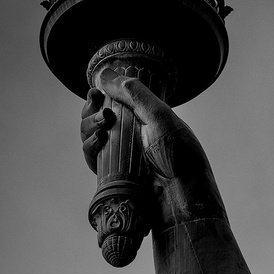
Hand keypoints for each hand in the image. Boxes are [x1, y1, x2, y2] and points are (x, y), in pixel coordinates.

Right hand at [80, 71, 223, 226]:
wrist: (185, 200)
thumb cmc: (181, 158)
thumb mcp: (161, 117)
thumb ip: (134, 94)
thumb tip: (104, 74)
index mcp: (146, 122)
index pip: (114, 103)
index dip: (101, 96)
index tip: (96, 91)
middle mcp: (132, 139)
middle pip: (97, 120)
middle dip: (91, 111)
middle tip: (100, 109)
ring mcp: (122, 159)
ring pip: (91, 139)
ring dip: (88, 127)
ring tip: (102, 126)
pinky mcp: (113, 179)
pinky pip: (93, 160)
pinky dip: (89, 148)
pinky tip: (97, 141)